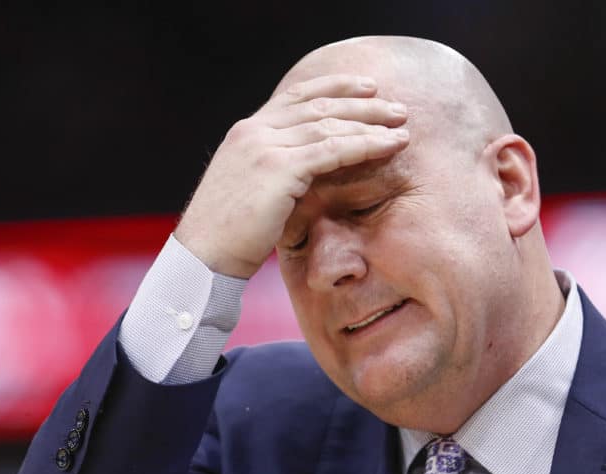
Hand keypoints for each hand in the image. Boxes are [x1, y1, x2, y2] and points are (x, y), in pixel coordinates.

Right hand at [174, 74, 409, 278]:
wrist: (203, 255)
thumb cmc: (227, 235)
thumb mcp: (249, 190)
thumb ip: (272, 170)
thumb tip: (301, 173)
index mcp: (246, 132)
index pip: (296, 96)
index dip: (334, 88)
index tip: (365, 87)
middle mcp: (254, 131)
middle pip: (318, 106)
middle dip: (362, 104)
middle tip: (396, 107)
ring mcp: (264, 146)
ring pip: (329, 125)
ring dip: (370, 124)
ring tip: (401, 128)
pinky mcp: (278, 168)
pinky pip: (331, 151)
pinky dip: (364, 146)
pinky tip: (388, 147)